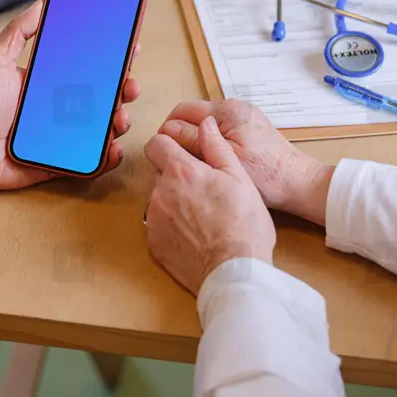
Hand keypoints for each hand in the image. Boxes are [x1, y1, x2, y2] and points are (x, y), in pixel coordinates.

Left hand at [0, 0, 140, 189]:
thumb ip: (17, 33)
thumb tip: (41, 3)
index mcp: (52, 81)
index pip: (90, 66)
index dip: (113, 56)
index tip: (131, 44)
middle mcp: (64, 106)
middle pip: (106, 96)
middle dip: (126, 88)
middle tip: (130, 84)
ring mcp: (65, 135)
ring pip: (105, 128)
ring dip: (121, 121)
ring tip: (120, 117)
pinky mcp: (62, 161)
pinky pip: (92, 161)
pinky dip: (108, 156)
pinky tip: (112, 148)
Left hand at [144, 117, 275, 294]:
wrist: (233, 272)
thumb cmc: (243, 225)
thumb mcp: (239, 178)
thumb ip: (217, 147)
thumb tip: (205, 125)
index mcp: (181, 171)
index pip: (156, 143)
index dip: (169, 145)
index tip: (181, 153)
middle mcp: (160, 191)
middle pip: (159, 172)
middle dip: (176, 175)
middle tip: (203, 190)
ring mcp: (153, 218)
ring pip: (158, 198)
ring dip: (173, 201)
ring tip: (202, 216)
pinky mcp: (153, 242)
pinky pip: (157, 224)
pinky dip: (171, 225)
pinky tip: (194, 234)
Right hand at [158, 99, 332, 224]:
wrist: (299, 184)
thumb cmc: (264, 175)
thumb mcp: (222, 159)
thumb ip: (192, 141)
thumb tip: (166, 131)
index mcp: (227, 111)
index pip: (182, 110)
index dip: (168, 130)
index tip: (163, 152)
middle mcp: (234, 107)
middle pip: (193, 115)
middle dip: (180, 135)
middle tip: (177, 160)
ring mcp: (243, 116)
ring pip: (205, 124)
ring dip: (195, 140)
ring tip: (194, 163)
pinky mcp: (249, 128)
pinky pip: (219, 130)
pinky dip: (210, 142)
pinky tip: (212, 161)